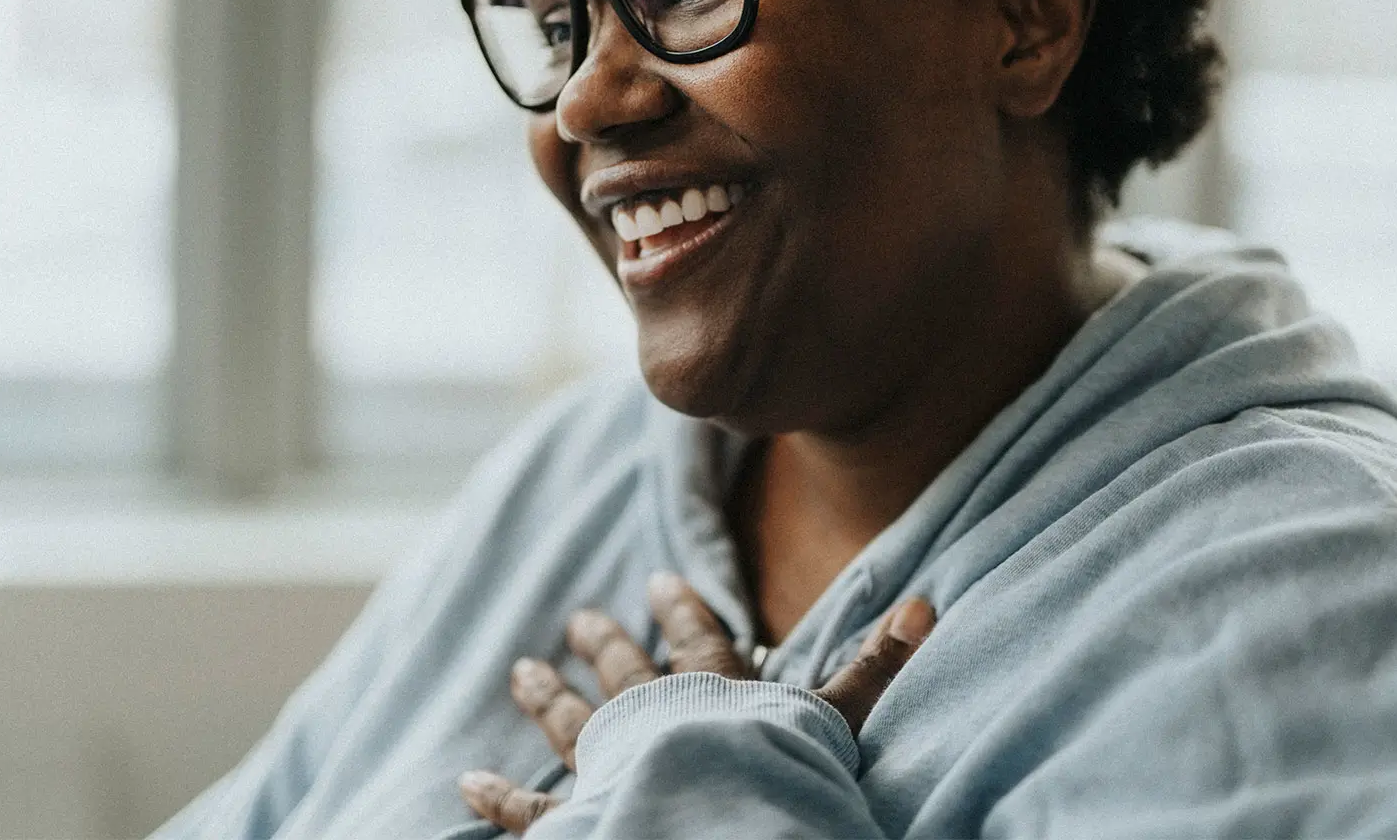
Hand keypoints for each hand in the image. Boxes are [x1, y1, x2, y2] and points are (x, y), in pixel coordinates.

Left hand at [458, 572, 935, 834]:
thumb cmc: (775, 772)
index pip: (695, 639)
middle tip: (579, 617)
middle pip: (623, 673)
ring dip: (546, 696)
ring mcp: (606, 770)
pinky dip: (497, 797)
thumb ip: (875, 664)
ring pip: (567, 724)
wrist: (712, 826)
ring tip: (522, 668)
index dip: (680, 609)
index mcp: (708, 691)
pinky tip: (468, 782)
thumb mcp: (835, 718)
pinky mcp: (575, 826)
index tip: (658, 581)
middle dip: (603, 644)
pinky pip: (529, 812)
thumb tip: (928, 603)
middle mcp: (649, 720)